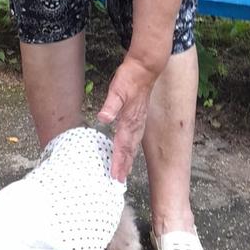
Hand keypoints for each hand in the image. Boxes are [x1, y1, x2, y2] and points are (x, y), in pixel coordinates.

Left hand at [97, 55, 158, 181]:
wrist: (145, 67)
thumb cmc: (130, 78)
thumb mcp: (117, 89)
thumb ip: (111, 105)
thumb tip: (103, 118)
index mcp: (129, 121)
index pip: (122, 146)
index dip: (118, 163)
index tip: (115, 177)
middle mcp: (135, 124)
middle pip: (128, 150)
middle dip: (124, 166)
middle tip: (118, 182)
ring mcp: (138, 121)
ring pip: (132, 146)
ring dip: (128, 160)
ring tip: (124, 173)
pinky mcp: (138, 117)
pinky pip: (134, 138)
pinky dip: (130, 149)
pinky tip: (128, 152)